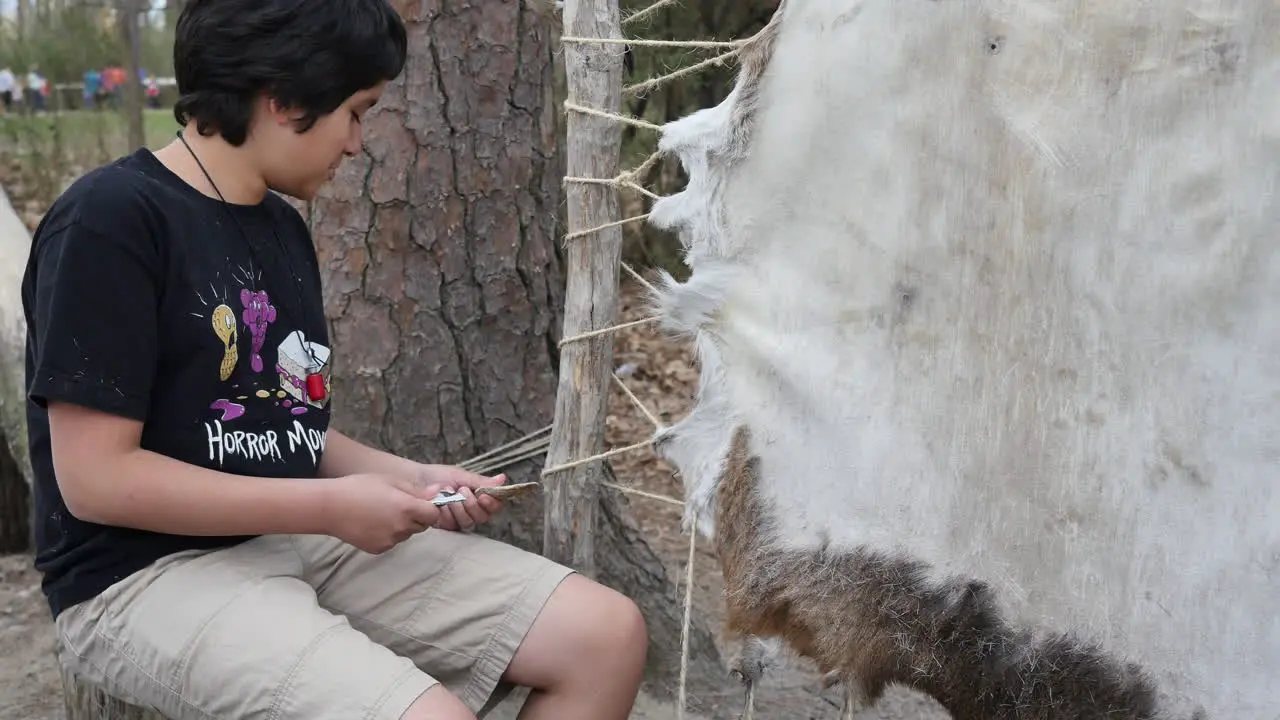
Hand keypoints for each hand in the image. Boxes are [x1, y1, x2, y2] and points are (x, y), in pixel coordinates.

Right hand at [317, 474, 444, 553]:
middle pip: (421, 525)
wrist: (330, 507)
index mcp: (407, 508)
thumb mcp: (390, 481)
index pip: (434, 515)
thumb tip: (437, 493)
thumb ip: (416, 490)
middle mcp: (402, 527)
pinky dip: (388, 534)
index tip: (420, 502)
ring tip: (380, 512)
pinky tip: (372, 523)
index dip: (429, 508)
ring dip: (401, 525)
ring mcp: (390, 541)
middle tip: (396, 504)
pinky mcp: (379, 549)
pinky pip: (392, 541)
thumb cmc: (359, 487)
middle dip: (416, 516)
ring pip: (406, 534)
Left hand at [419, 466, 507, 532]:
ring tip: (448, 494)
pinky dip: (448, 513)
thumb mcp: (460, 476)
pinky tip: (440, 503)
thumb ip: (482, 481)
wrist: (413, 482)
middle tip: (462, 491)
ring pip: (469, 522)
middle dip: (473, 504)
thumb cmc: (435, 476)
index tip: (485, 495)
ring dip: (459, 508)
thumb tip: (503, 479)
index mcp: (476, 496)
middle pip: (483, 516)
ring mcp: (457, 519)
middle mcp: (469, 510)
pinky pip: (454, 525)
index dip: (492, 503)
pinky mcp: (445, 526)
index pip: (494, 505)